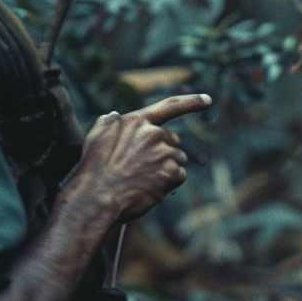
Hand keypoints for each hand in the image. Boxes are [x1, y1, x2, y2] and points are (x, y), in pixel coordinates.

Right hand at [68, 93, 211, 220]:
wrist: (96, 200)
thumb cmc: (93, 170)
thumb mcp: (96, 137)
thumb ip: (109, 122)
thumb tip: (115, 115)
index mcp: (137, 122)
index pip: (170, 106)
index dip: (191, 102)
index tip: (208, 100)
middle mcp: (153, 133)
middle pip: (173, 142)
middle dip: (164, 154)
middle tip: (142, 170)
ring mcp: (164, 153)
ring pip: (177, 160)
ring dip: (166, 170)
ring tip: (143, 181)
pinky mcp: (171, 173)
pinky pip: (179, 176)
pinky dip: (170, 184)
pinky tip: (151, 189)